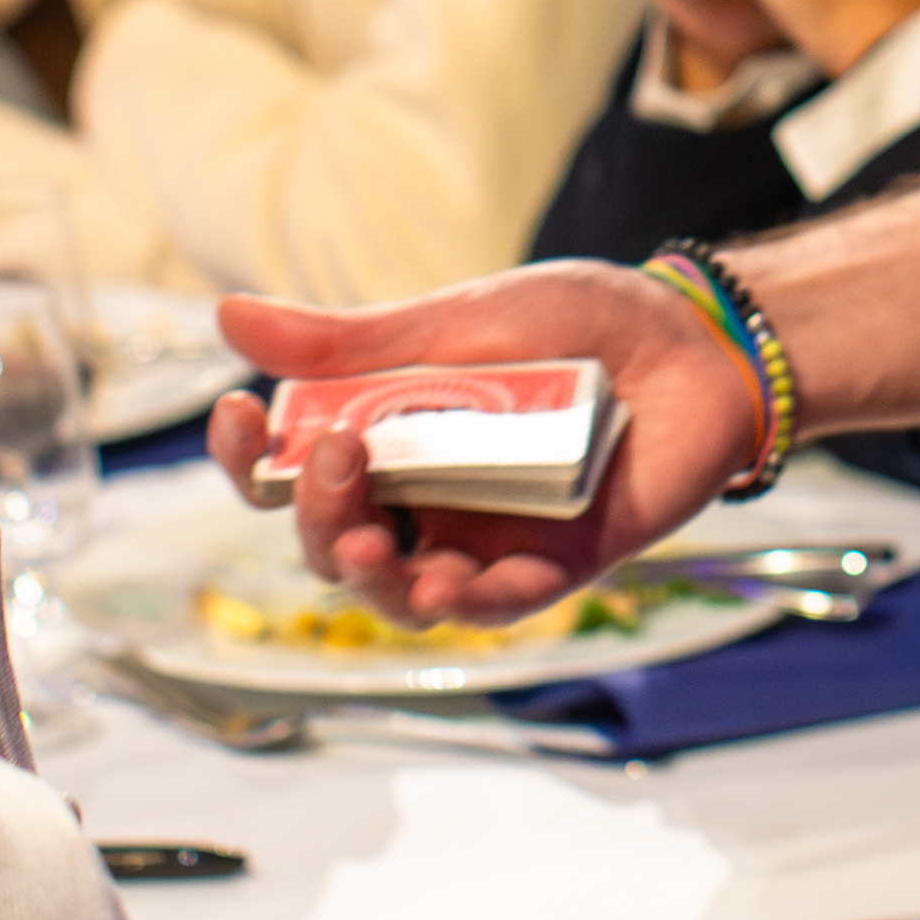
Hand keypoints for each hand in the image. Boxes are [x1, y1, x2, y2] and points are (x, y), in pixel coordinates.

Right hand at [207, 264, 760, 626]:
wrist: (690, 339)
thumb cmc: (573, 323)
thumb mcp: (452, 323)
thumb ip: (349, 341)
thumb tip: (228, 315)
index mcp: (386, 440)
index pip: (289, 473)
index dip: (248, 459)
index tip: (236, 415)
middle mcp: (423, 501)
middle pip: (334, 545)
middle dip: (316, 518)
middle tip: (336, 460)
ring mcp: (486, 538)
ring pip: (403, 594)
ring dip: (377, 581)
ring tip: (369, 547)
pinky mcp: (556, 565)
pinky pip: (500, 603)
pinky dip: (471, 599)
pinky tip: (451, 583)